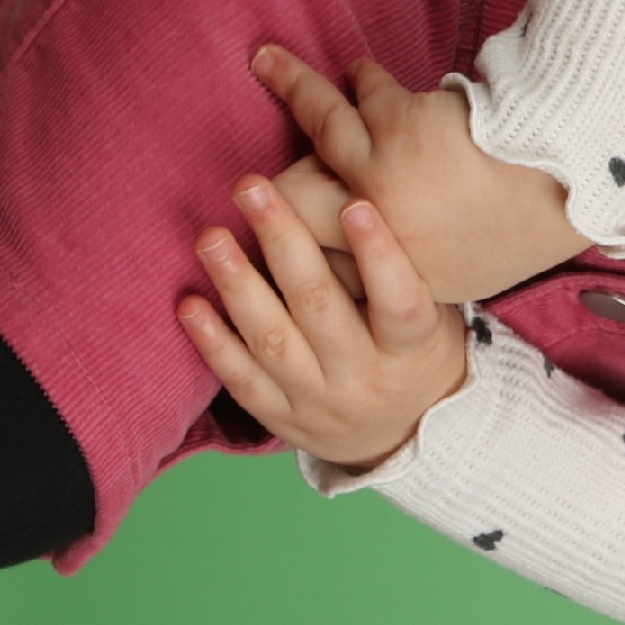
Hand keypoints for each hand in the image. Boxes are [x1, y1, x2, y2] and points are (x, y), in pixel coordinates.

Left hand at [180, 177, 469, 470]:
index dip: (378, 254)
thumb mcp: (435, 316)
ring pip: (271, 341)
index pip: (399, 301)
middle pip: (319, 307)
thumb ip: (402, 272)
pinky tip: (190, 303)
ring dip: (236, 284)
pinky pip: (241, 380)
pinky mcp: (282, 419)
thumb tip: (351, 197)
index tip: (354, 206)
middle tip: (251, 189)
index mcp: (412, 349)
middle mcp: (365, 378)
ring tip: (210, 238)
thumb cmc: (417, 352)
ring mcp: (319, 402)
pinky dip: (212, 342)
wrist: (406, 435)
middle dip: (282, 241)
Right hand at [253, 46, 592, 306]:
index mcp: (409, 277)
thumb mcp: (480, 261)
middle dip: (268, 185)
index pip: (328, 262)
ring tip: (266, 61)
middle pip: (296, 202)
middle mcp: (383, 235)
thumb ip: (426, 255)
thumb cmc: (545, 209)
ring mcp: (381, 179)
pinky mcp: (396, 128)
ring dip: (292, 86)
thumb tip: (376, 235)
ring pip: (318, 126)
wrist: (583, 168)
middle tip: (248, 172)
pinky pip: (363, 92)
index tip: (279, 225)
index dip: (302, 238)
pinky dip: (365, 75)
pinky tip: (356, 66)